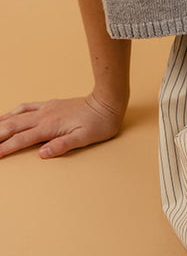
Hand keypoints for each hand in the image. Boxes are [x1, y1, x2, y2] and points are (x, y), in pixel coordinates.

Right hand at [0, 93, 125, 159]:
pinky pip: (26, 107)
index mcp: (50, 126)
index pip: (22, 139)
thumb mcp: (84, 138)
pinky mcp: (51, 104)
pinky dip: (13, 112)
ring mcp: (46, 108)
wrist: (107, 102)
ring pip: (17, 115)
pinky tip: (8, 115)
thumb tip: (42, 154)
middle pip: (14, 126)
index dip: (6, 148)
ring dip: (1, 123)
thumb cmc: (99, 123)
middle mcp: (44, 116)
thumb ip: (62, 146)